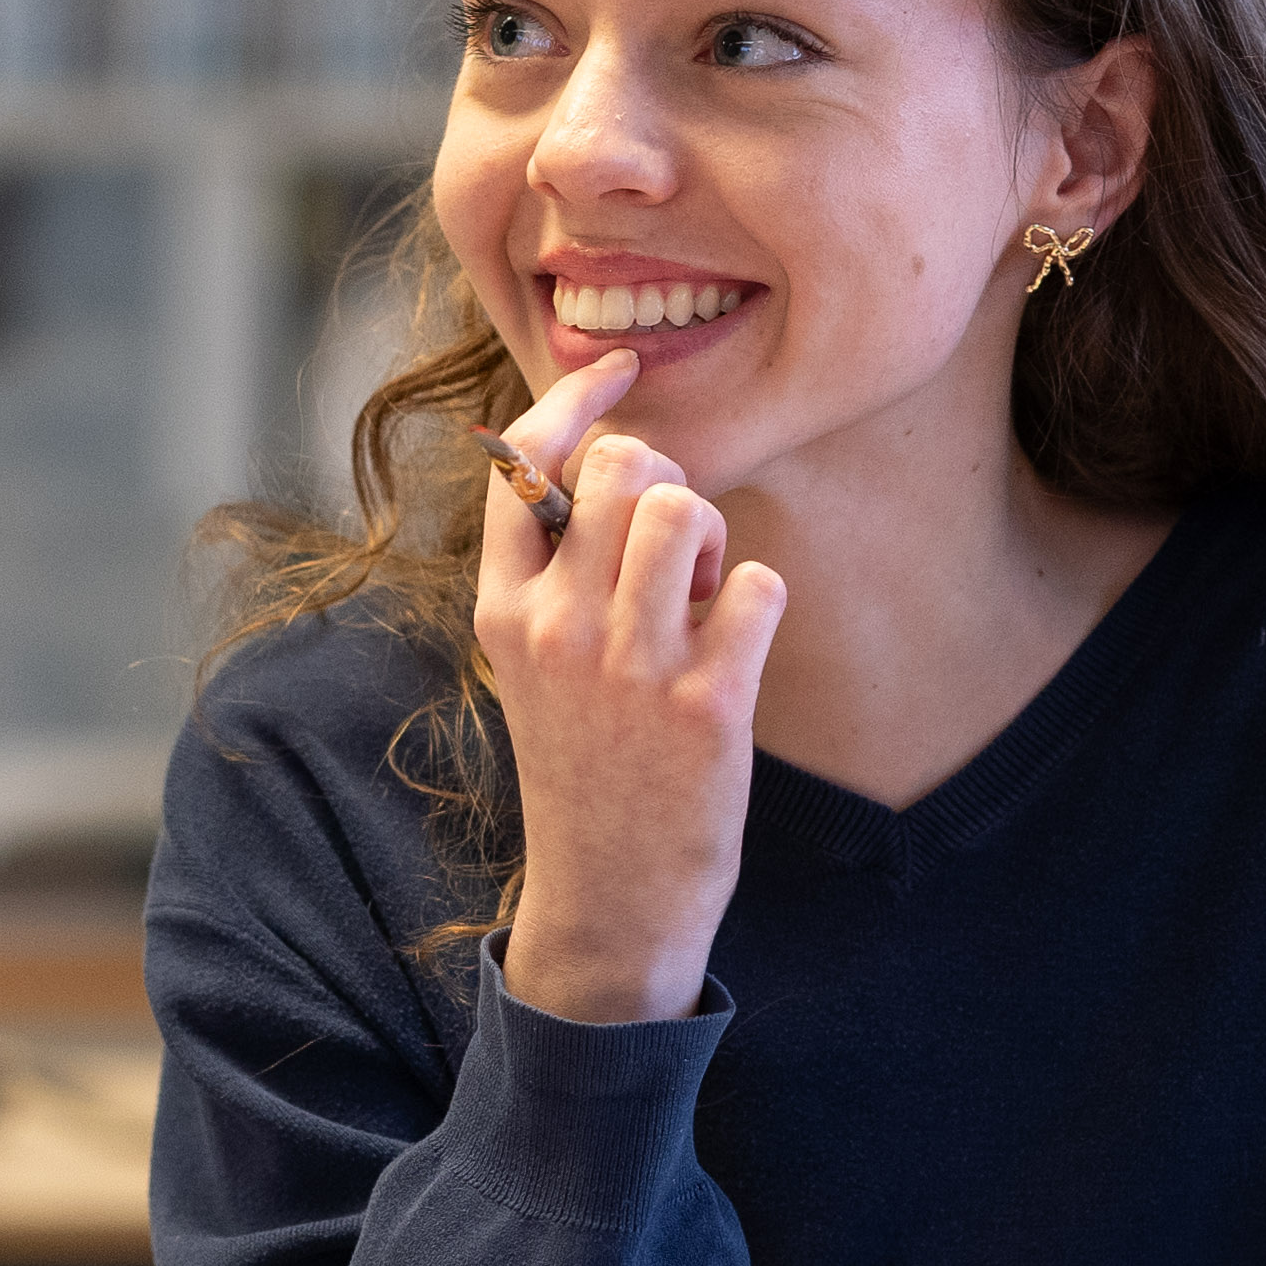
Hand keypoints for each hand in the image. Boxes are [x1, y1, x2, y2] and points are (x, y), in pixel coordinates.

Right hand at [472, 347, 784, 1024]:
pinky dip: (761, 602)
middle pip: (624, 467)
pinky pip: (759, 584)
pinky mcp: (703, 704)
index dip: (579, 398)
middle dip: (668, 483)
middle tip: (677, 553)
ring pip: (684, 507)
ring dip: (713, 536)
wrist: (609, 895)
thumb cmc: (587, 761)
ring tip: (705, 597)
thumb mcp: (535, 663)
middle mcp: (555, 628)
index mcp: (503, 608)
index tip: (620, 370)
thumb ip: (556, 569)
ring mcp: (627, 666)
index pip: (524, 462)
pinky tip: (737, 651)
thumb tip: (609, 452)